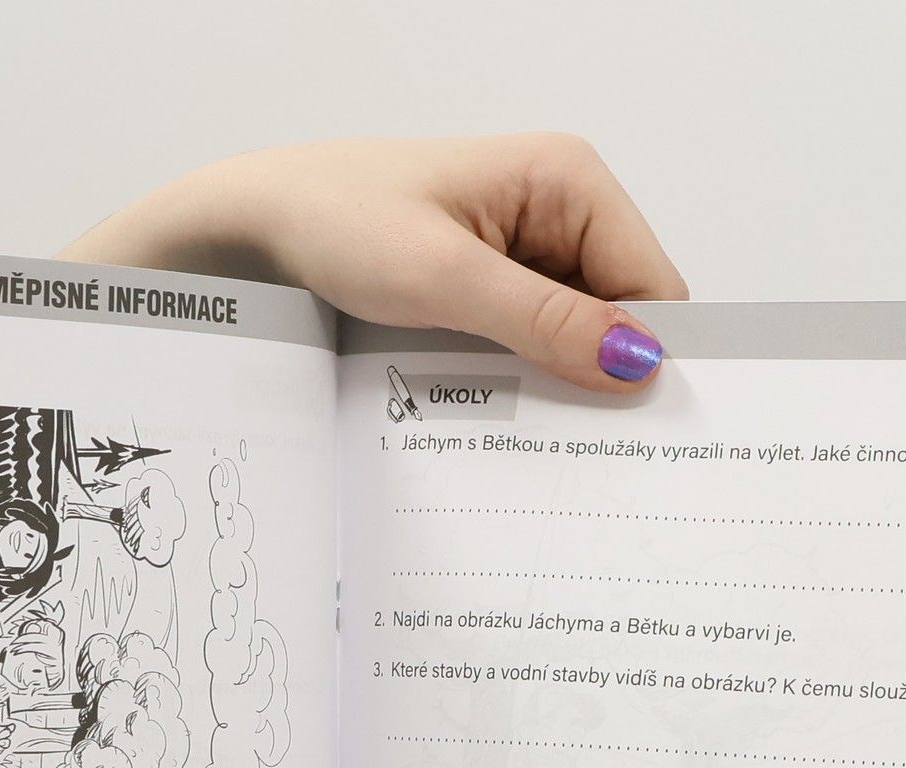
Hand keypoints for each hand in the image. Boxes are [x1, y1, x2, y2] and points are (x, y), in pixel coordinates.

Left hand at [62, 134, 686, 390]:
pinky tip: (493, 410)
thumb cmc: (333, 219)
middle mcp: (556, 209)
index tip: (640, 431)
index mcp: (568, 178)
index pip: (654, 285)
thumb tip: (636, 360)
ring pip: (573, 340)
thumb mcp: (445, 278)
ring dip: (554, 386)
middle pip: (620, 316)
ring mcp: (522, 251)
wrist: (250, 228)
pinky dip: (518, 382)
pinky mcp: (487, 287)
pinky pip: (529, 345)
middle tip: (580, 450)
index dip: (651, 359)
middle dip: (601, 379)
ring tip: (526, 432)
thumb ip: (546, 321)